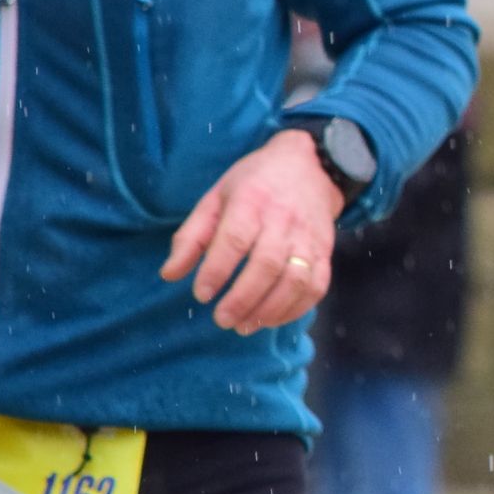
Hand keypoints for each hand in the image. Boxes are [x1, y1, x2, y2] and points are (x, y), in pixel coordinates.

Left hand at [163, 130, 343, 333]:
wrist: (310, 167)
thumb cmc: (254, 184)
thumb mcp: (216, 198)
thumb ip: (192, 237)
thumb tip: (169, 274)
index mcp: (251, 201)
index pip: (235, 239)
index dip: (217, 270)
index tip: (201, 295)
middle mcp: (283, 220)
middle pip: (267, 264)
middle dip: (243, 298)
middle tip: (221, 320)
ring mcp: (308, 237)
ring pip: (295, 280)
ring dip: (269, 309)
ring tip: (244, 325)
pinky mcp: (325, 252)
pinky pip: (316, 286)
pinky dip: (295, 309)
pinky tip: (272, 319)